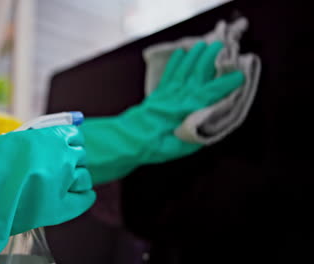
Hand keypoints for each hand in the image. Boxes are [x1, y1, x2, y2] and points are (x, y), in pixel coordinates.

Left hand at [81, 41, 244, 184]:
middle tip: (221, 46)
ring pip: (184, 69)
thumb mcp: (186, 145)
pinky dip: (175, 63)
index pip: (212, 91)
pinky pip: (169, 74)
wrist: (133, 139)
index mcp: (190, 107)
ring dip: (194, 55)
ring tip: (203, 45)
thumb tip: (211, 123)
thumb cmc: (160, 145)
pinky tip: (180, 53)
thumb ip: (200, 132)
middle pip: (198, 72)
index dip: (227, 83)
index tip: (240, 75)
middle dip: (211, 58)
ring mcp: (169, 92)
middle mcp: (181, 96)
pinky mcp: (159, 92)